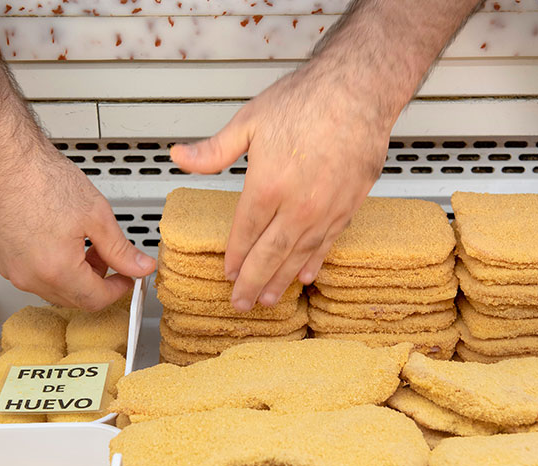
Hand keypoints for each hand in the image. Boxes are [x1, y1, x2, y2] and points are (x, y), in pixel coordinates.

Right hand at [0, 147, 155, 310]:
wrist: (4, 159)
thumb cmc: (42, 179)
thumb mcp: (96, 215)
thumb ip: (121, 249)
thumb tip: (140, 266)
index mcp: (57, 270)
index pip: (95, 300)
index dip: (117, 289)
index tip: (126, 277)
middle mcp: (29, 277)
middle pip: (73, 298)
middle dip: (95, 281)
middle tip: (105, 255)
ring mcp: (10, 270)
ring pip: (51, 288)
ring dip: (72, 275)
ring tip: (81, 243)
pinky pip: (31, 275)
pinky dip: (49, 267)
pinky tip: (56, 240)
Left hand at [171, 61, 390, 311]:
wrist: (358, 91)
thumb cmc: (306, 100)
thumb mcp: (250, 120)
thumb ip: (214, 150)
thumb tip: (179, 157)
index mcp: (267, 186)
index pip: (245, 233)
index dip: (235, 257)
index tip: (228, 273)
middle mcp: (297, 206)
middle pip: (269, 255)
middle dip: (252, 283)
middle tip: (241, 303)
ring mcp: (325, 210)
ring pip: (297, 256)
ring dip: (280, 281)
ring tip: (268, 300)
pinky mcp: (348, 207)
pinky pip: (327, 244)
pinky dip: (313, 263)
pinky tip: (305, 276)